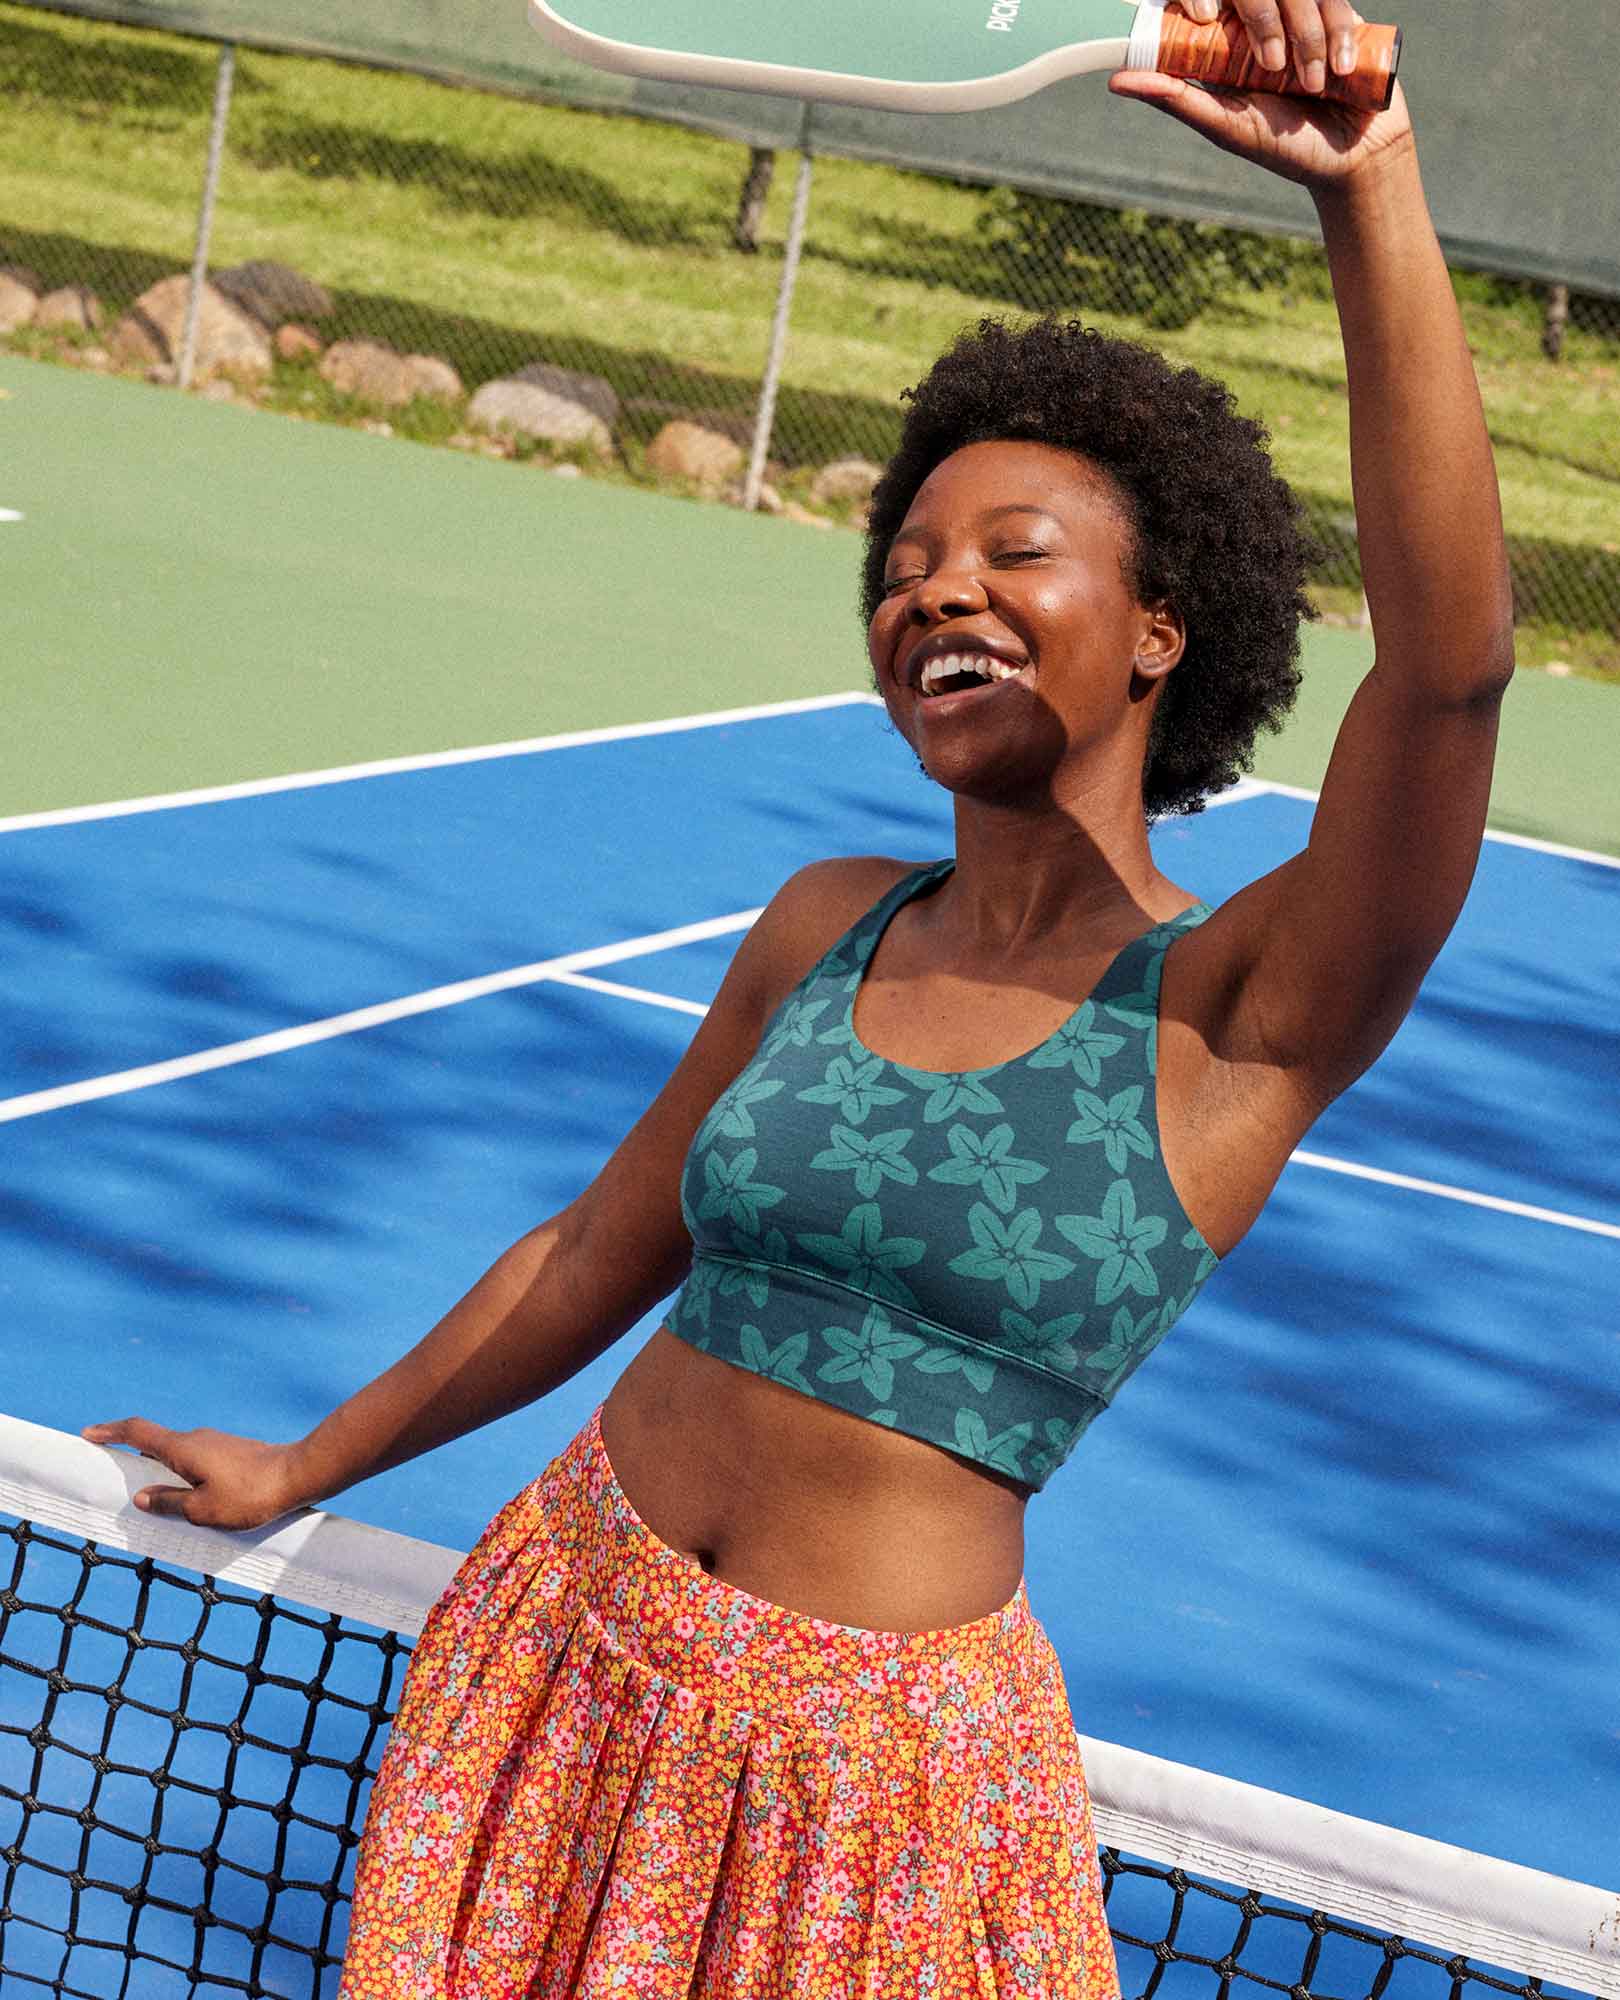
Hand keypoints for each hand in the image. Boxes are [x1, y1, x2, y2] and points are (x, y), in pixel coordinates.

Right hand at [81, 1416, 313, 1529]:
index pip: (138, 1433)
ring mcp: (216, 1444)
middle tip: (116, 1482)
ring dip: (163, 1475)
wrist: (300, 1475)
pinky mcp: (232, 1454)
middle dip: (134, 1463)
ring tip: (155, 1503)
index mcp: (183, 1449)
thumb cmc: (251, 1495)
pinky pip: (197, 1464)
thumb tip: (142, 1497)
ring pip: (179, 1458)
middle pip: (156, 1447)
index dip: (111, 1432)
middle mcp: (197, 1440)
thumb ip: (169, 1503)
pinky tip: (190, 1502)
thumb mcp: (203, 1510)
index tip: (89, 1433)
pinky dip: (184, 1478)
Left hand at [1113, 3, 1413, 193]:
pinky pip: (1336, 2)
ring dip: (1307, 42)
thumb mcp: (1226, 124)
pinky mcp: (1344, 15)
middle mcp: (1266, 21)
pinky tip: (1339, 72)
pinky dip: (1338, 36)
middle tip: (1275, 72)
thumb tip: (1117, 80)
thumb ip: (1177, 98)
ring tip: (1314, 89)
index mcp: (1229, 41)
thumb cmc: (1285, 146)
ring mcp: (1305, 14)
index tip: (1207, 19)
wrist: (1355, 156)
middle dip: (1267, 27)